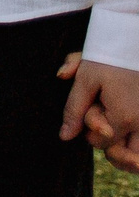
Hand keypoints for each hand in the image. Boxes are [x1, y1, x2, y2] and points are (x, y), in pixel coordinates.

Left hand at [58, 52, 138, 171]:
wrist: (135, 42)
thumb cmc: (110, 58)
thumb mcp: (86, 78)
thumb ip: (73, 108)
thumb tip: (64, 136)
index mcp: (124, 117)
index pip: (99, 143)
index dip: (90, 129)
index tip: (93, 109)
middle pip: (124, 155)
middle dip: (111, 144)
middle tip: (104, 122)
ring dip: (128, 149)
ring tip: (114, 128)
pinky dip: (137, 146)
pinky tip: (129, 142)